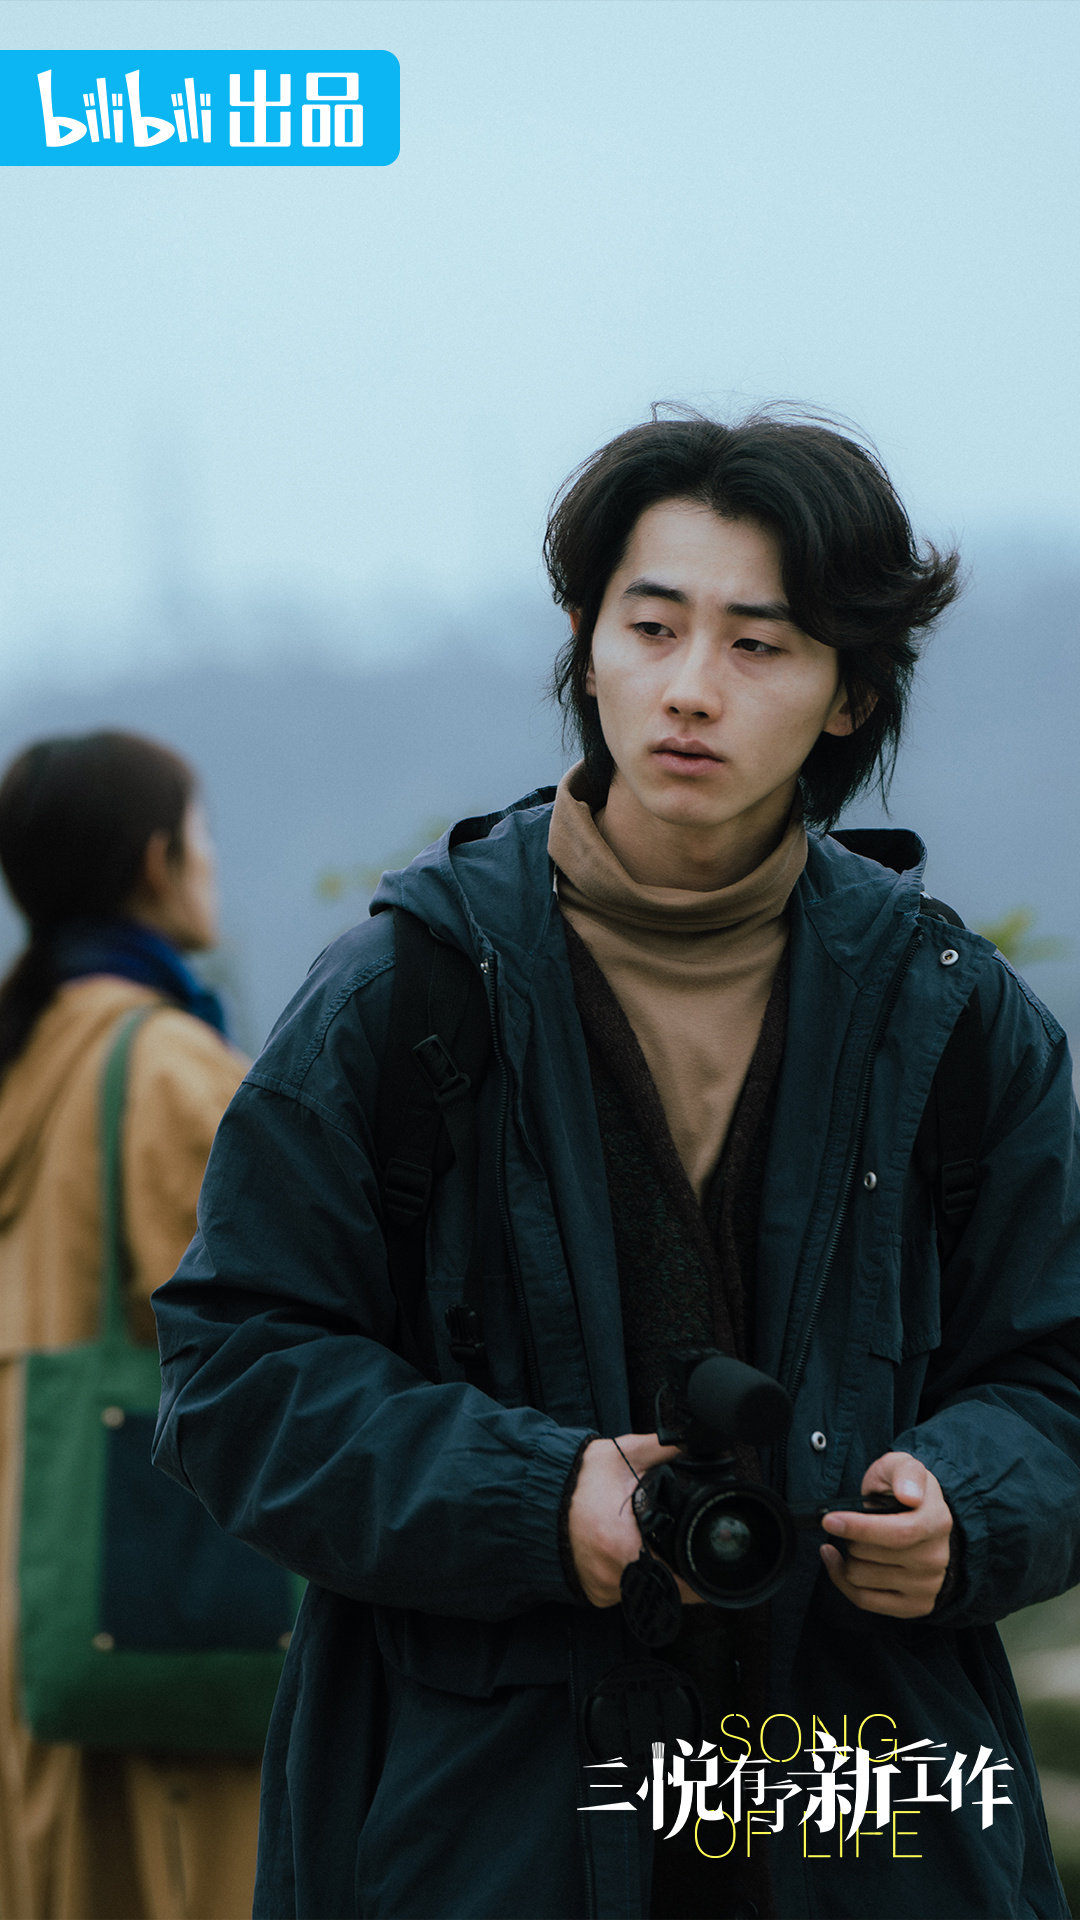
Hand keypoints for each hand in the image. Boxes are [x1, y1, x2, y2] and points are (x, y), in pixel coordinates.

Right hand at [568, 1433, 689, 1607]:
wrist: (534, 1493)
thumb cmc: (576, 1478)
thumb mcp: (623, 1454)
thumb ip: (662, 1448)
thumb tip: (694, 1440)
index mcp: (623, 1547)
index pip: (678, 1583)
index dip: (698, 1580)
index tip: (706, 1568)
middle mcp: (611, 1577)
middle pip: (664, 1589)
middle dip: (676, 1571)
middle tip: (676, 1547)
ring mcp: (599, 1588)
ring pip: (642, 1591)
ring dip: (651, 1573)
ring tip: (645, 1544)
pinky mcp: (590, 1592)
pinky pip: (622, 1590)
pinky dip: (629, 1575)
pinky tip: (625, 1551)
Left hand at [819, 1451, 951, 1617]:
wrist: (923, 1521)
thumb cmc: (904, 1490)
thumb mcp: (903, 1466)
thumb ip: (905, 1472)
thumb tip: (909, 1495)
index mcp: (937, 1521)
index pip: (897, 1533)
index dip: (859, 1528)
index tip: (829, 1519)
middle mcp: (937, 1558)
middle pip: (871, 1556)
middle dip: (849, 1536)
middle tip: (849, 1524)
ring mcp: (928, 1585)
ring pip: (861, 1577)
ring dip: (848, 1557)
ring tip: (854, 1541)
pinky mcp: (915, 1605)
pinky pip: (864, 1600)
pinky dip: (841, 1579)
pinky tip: (838, 1560)